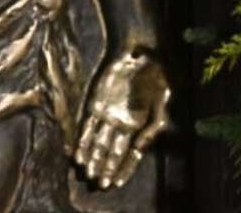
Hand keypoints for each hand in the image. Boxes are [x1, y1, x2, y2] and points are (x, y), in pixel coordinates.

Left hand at [74, 51, 170, 188]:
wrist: (143, 57)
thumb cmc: (157, 79)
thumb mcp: (162, 105)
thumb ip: (153, 128)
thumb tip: (140, 147)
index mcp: (139, 126)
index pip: (130, 155)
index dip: (123, 169)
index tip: (116, 183)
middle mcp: (122, 124)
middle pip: (111, 152)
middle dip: (105, 168)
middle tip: (98, 184)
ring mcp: (108, 115)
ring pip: (97, 142)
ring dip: (92, 158)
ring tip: (86, 173)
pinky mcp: (96, 103)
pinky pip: (87, 125)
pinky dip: (82, 140)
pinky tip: (77, 153)